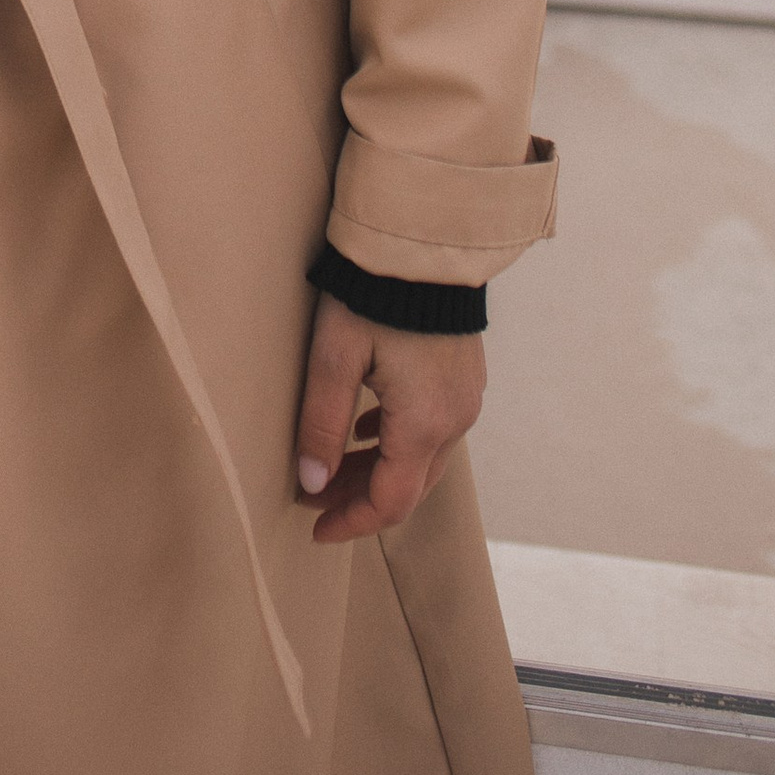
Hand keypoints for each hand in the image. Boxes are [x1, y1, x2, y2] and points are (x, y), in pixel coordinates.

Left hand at [293, 297, 484, 544]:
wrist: (422, 243)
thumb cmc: (373, 295)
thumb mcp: (334, 357)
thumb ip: (321, 423)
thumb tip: (311, 483)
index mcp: (423, 424)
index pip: (390, 502)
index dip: (351, 522)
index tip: (316, 530)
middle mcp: (453, 421)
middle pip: (409, 487)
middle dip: (360, 500)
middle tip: (316, 501)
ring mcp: (464, 400)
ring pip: (422, 460)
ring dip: (378, 471)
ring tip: (332, 468)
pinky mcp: (463, 378)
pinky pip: (433, 430)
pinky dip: (397, 443)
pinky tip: (367, 430)